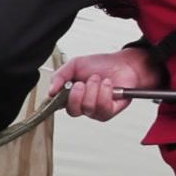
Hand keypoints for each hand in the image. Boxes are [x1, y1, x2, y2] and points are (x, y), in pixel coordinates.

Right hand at [48, 48, 163, 120]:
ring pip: (87, 108)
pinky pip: (102, 108)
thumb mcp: (74, 65)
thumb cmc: (102, 65)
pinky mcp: (108, 112)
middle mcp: (81, 105)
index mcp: (69, 95)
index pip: (56, 105)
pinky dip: (105, 93)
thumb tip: (50, 91)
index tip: (57, 91)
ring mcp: (94, 110)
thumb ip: (59, 76)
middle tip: (81, 82)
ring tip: (98, 79)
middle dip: (76, 95)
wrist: (125, 63)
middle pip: (72, 111)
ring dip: (93, 90)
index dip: (56, 101)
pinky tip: (107, 84)